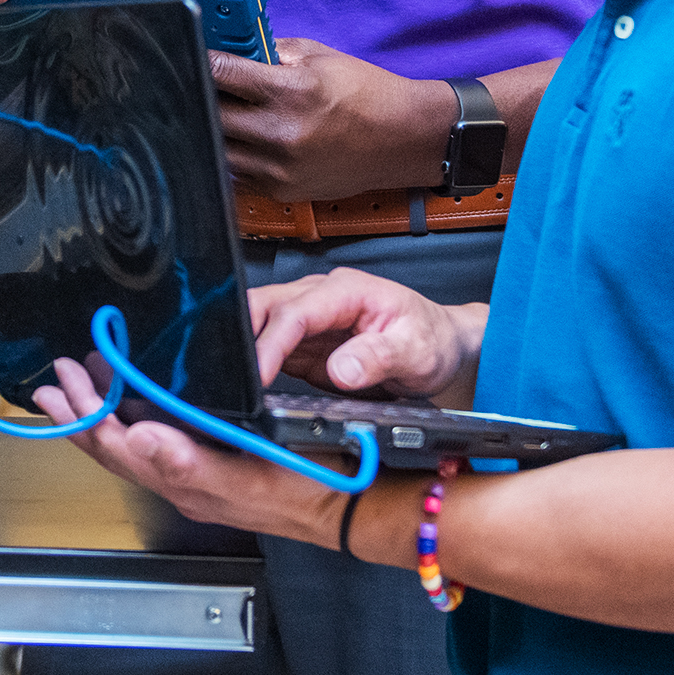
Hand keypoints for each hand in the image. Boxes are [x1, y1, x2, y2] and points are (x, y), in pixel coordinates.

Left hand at [33, 359, 344, 546]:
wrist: (341, 505)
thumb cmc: (302, 490)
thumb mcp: (247, 475)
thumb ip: (190, 462)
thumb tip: (138, 436)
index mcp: (182, 481)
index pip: (119, 449)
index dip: (87, 418)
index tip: (65, 386)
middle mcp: (181, 479)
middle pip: (117, 446)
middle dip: (83, 412)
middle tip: (58, 379)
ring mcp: (195, 472)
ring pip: (134, 442)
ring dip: (105, 410)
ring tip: (84, 381)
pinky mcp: (212, 461)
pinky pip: (159, 438)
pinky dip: (137, 413)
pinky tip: (138, 396)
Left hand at [210, 37, 455, 198]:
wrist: (401, 139)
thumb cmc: (365, 93)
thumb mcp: (320, 57)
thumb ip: (272, 53)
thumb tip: (234, 46)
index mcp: (291, 91)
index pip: (220, 72)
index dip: (201, 61)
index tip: (192, 55)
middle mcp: (281, 133)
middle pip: (211, 114)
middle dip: (204, 95)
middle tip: (206, 85)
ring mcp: (279, 168)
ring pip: (218, 147)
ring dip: (216, 128)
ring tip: (228, 113)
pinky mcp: (281, 190)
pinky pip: (238, 172)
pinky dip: (236, 154)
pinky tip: (248, 139)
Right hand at [249, 267, 487, 407]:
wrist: (444, 346)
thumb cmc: (433, 339)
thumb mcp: (416, 350)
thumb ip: (378, 357)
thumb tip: (340, 370)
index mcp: (347, 290)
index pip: (296, 310)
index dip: (272, 341)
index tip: (259, 372)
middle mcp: (323, 298)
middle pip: (265, 305)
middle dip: (240, 334)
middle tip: (229, 374)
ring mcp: (311, 321)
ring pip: (261, 322)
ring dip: (243, 348)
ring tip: (231, 381)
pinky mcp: (306, 346)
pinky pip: (271, 348)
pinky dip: (255, 362)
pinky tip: (248, 384)